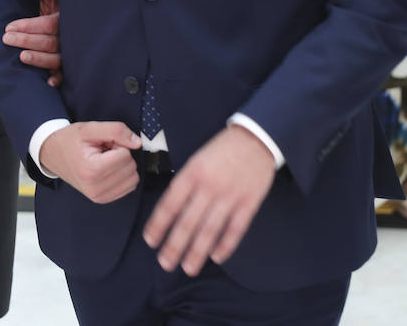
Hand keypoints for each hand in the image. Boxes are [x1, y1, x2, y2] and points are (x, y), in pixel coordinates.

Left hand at [4, 0, 62, 85]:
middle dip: (27, 41)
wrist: (76, 24)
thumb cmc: (60, 10)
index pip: (48, 25)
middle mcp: (70, 38)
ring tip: (21, 57)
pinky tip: (48, 83)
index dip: (29, 26)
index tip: (9, 27)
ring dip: (39, 59)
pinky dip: (58, 80)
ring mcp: (70, 54)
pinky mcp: (69, 67)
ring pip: (56, 59)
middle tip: (7, 39)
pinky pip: (65, 76)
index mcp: (65, 20)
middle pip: (49, 42)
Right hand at [40, 121, 139, 202]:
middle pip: (130, 167)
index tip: (101, 144)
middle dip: (119, 155)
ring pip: (133, 178)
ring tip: (103, 160)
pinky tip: (106, 170)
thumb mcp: (90, 128)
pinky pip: (129, 187)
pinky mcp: (102, 199)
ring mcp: (99, 196)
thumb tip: (137, 143)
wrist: (52, 154)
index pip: (126, 154)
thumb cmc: (70, 140)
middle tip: (101, 152)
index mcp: (92, 170)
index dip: (116, 144)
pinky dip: (121, 176)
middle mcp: (96, 187)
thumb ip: (116, 130)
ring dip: (121, 166)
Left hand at [143, 125, 275, 275]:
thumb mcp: (197, 158)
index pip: (169, 204)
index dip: (158, 225)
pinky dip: (225, 246)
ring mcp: (230, 196)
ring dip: (197, 252)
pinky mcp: (249, 203)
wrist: (256, 138)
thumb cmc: (222, 149)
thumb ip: (185, 183)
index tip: (150, 240)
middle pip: (188, 222)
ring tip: (188, 267)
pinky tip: (216, 257)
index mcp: (192, 173)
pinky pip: (235, 230)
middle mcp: (209, 187)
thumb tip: (171, 210)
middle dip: (174, 246)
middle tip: (165, 263)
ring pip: (210, 231)